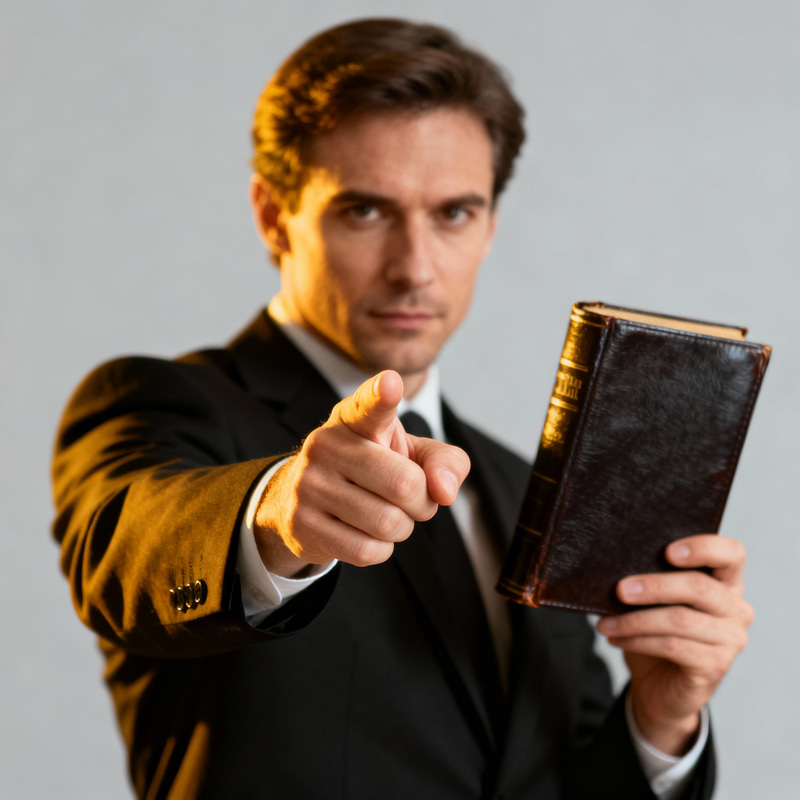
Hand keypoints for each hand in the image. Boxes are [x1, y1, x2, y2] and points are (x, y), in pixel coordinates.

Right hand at [253, 370, 469, 577]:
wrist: (300, 500)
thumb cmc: (371, 468)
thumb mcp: (411, 453)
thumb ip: (444, 461)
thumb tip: (444, 491)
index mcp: (356, 418)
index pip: (370, 404)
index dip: (382, 395)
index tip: (391, 383)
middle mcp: (327, 445)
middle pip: (404, 484)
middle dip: (421, 503)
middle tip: (410, 500)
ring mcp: (309, 485)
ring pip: (388, 523)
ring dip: (401, 528)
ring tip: (385, 515)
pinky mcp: (302, 524)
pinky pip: (367, 551)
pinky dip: (380, 549)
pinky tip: (365, 533)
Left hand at [596, 534, 752, 754]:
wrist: (661, 686)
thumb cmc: (658, 632)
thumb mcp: (655, 601)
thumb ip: (651, 578)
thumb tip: (614, 563)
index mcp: (725, 582)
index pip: (731, 553)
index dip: (703, 547)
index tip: (667, 551)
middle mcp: (736, 609)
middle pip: (699, 587)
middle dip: (654, 586)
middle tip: (619, 590)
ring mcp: (731, 639)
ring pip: (680, 619)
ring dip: (635, 620)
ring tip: (604, 623)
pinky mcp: (716, 665)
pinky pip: (673, 646)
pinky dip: (637, 640)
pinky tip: (615, 638)